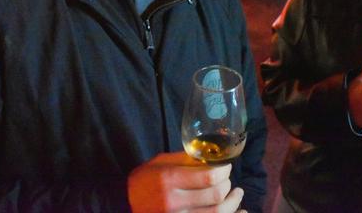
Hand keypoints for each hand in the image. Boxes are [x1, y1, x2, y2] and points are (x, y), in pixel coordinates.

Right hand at [128, 151, 244, 211]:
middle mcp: (174, 202)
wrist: (124, 204)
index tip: (226, 167)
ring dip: (232, 204)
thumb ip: (185, 159)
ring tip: (237, 195)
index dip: (224, 171)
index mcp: (169, 180)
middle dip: (228, 186)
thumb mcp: (161, 162)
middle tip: (229, 181)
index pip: (208, 177)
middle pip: (215, 196)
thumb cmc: (144, 180)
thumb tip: (211, 157)